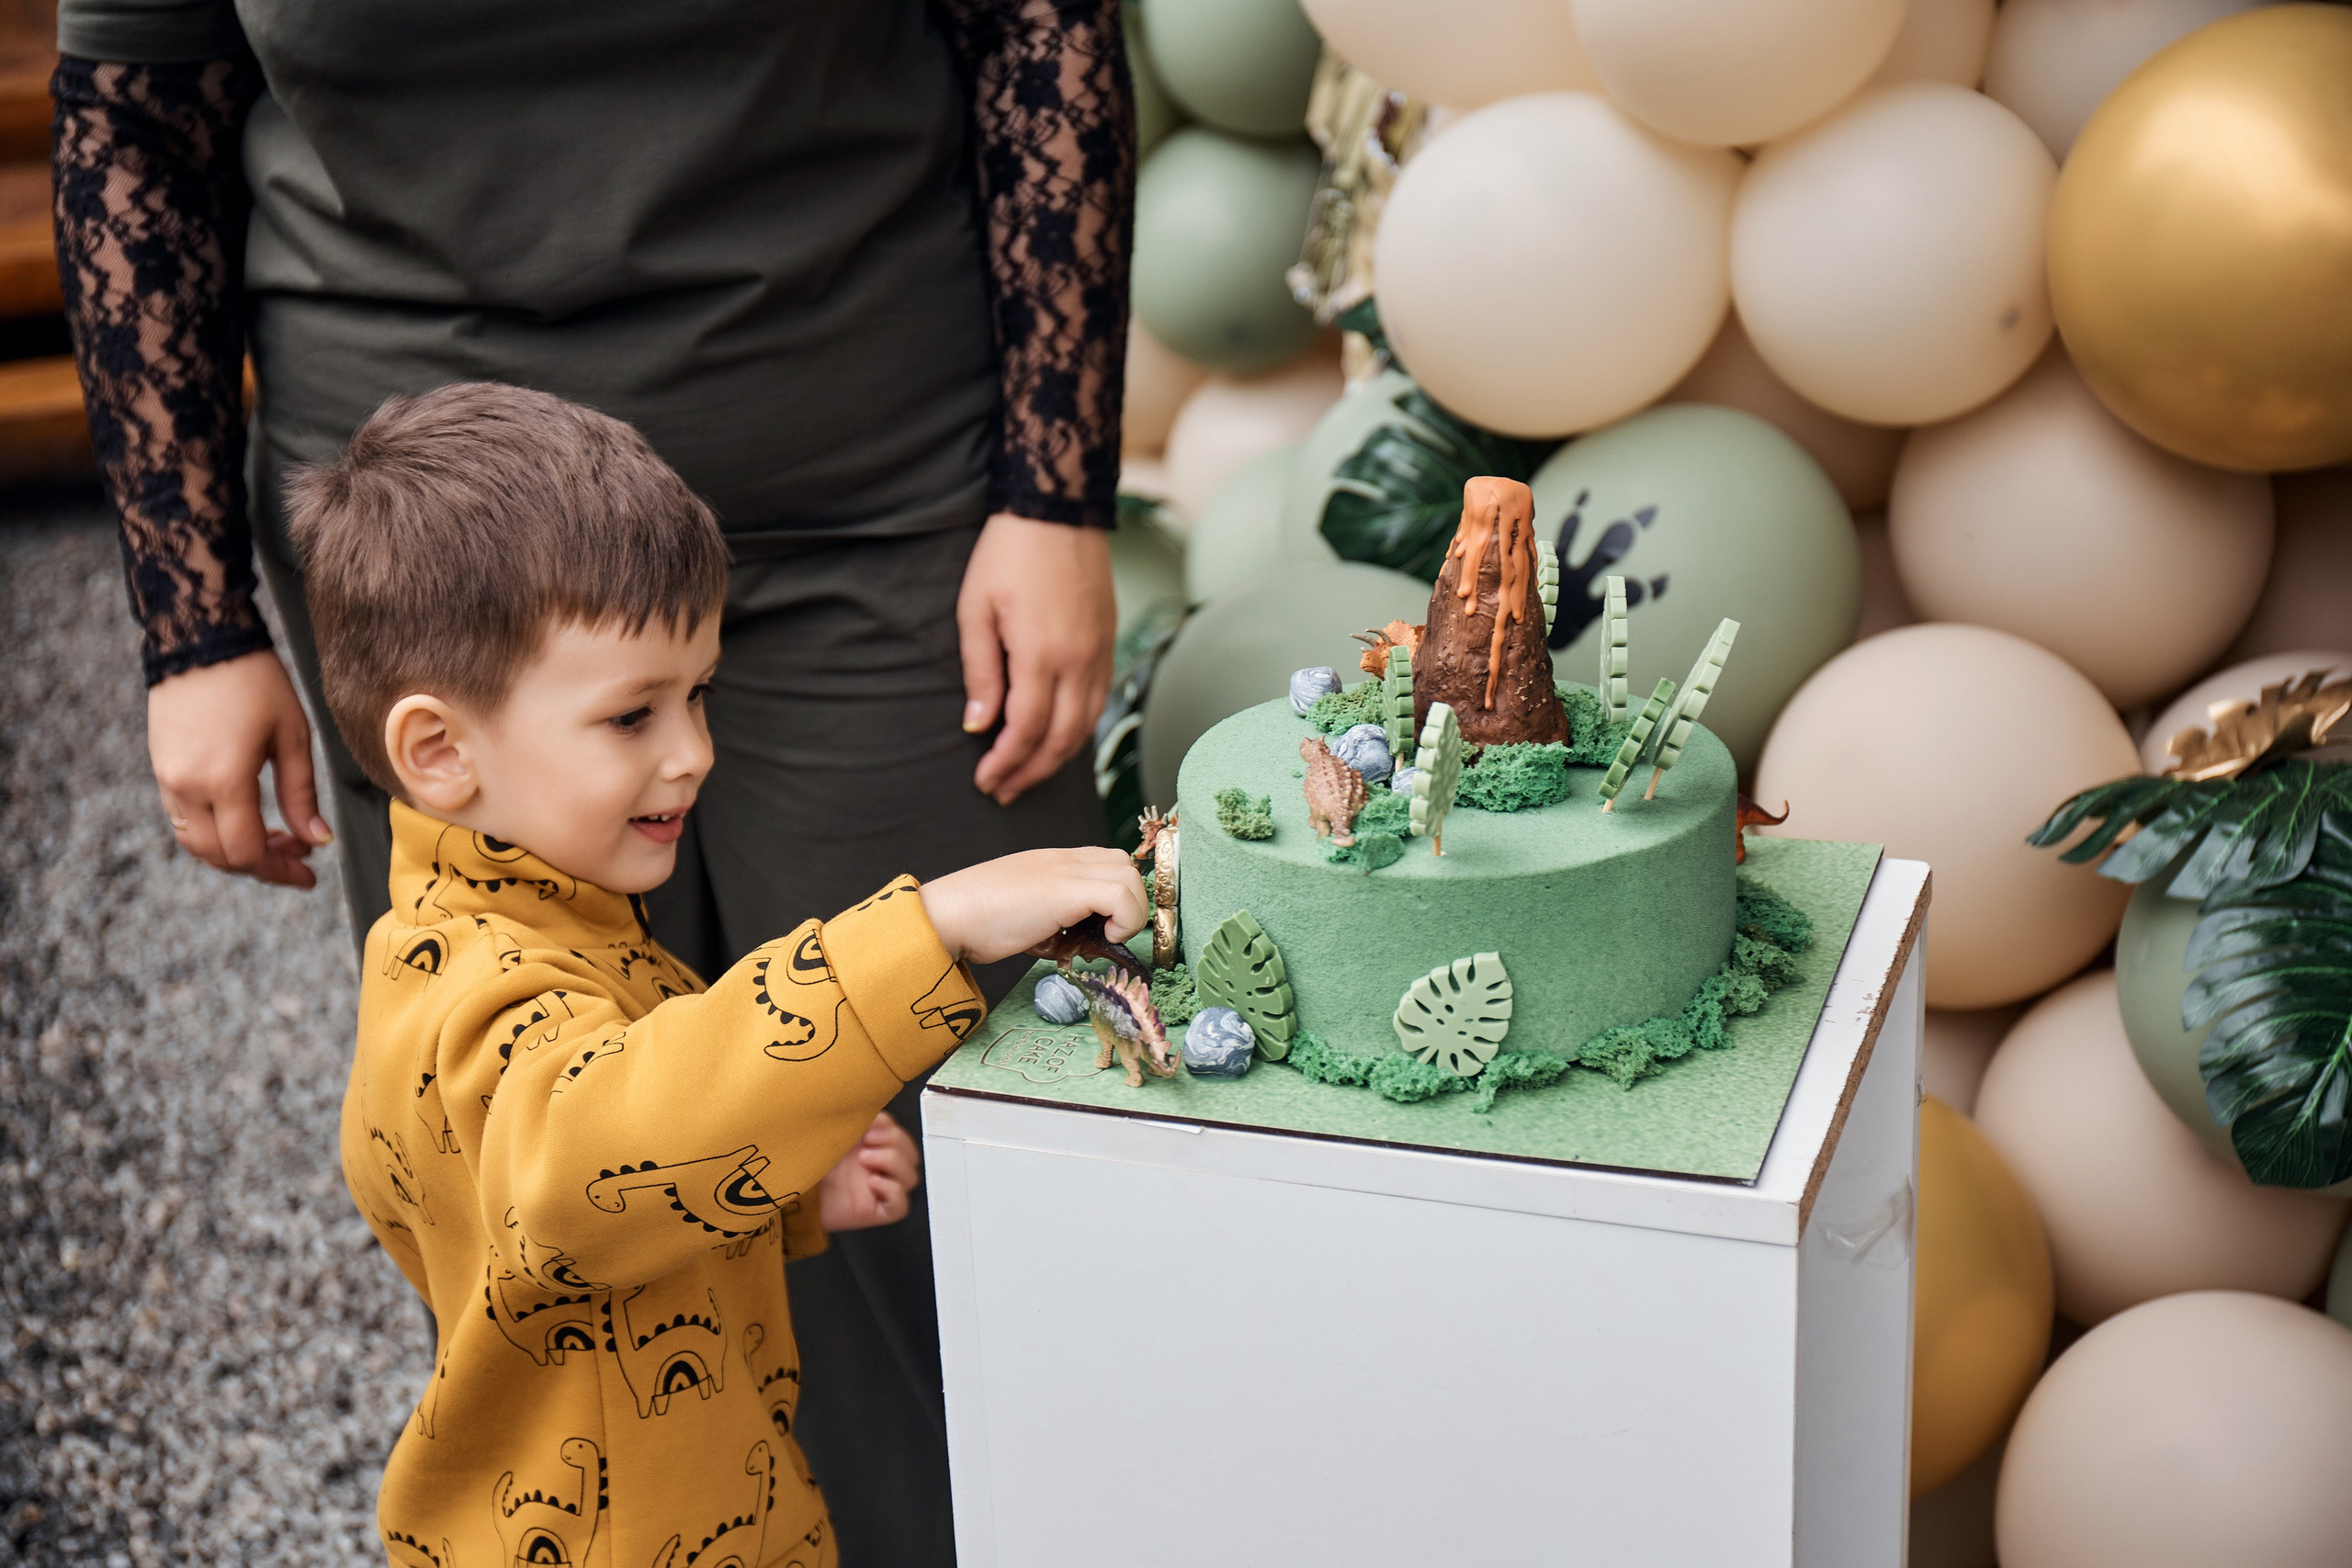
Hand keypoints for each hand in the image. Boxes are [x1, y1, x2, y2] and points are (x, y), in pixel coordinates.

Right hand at [148, 648, 331, 887]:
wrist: (201, 639)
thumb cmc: (256, 681)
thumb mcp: (293, 736)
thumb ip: (302, 794)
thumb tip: (318, 840)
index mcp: (224, 780)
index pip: (247, 851)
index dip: (280, 871)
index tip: (309, 874)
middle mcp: (187, 787)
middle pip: (219, 856)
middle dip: (261, 866)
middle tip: (299, 856)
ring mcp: (167, 779)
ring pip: (197, 843)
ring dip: (235, 852)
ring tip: (277, 838)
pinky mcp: (160, 769)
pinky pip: (184, 820)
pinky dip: (214, 833)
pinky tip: (247, 818)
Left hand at [817, 1113, 919, 1230]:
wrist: (795, 1190)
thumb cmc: (811, 1160)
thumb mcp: (834, 1133)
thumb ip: (856, 1120)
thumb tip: (872, 1109)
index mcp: (873, 1148)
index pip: (900, 1135)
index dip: (891, 1128)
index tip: (871, 1123)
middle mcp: (880, 1168)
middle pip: (911, 1155)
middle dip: (895, 1142)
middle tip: (868, 1140)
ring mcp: (880, 1189)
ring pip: (911, 1177)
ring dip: (893, 1162)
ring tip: (865, 1159)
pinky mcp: (876, 1211)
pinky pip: (901, 1205)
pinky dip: (893, 1191)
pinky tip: (873, 1183)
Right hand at [918, 846, 1146, 965]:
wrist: (947, 916)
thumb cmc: (976, 922)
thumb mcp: (1025, 915)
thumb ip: (1052, 922)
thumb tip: (1072, 944)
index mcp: (1054, 863)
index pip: (1108, 864)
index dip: (1116, 897)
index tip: (1101, 930)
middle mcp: (1064, 860)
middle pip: (1125, 865)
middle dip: (1127, 903)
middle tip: (1104, 935)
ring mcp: (1066, 871)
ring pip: (1130, 877)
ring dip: (1127, 914)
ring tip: (1099, 939)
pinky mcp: (1067, 890)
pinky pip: (1122, 897)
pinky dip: (1123, 921)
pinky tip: (1096, 940)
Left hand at [957, 512, 1114, 805]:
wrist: (1058, 508)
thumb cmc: (1007, 554)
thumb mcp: (975, 610)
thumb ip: (980, 673)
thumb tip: (978, 725)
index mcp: (1042, 656)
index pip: (1025, 730)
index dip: (1005, 763)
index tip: (985, 780)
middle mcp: (1079, 662)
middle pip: (1060, 740)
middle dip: (1030, 772)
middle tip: (1003, 790)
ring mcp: (1099, 653)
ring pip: (1085, 725)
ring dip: (1055, 757)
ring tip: (1027, 772)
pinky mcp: (1108, 642)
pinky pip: (1098, 701)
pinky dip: (1076, 729)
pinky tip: (1056, 736)